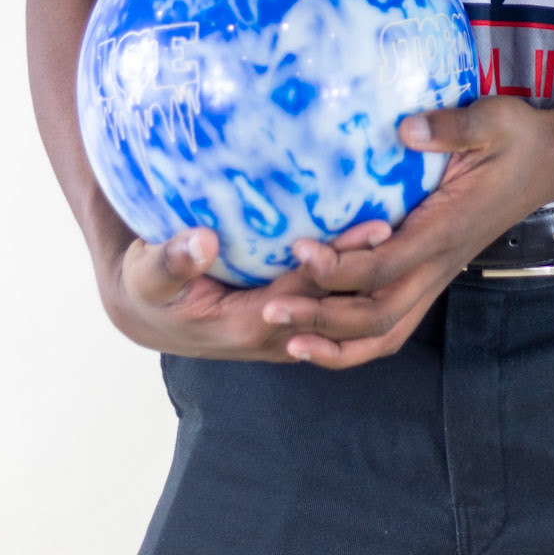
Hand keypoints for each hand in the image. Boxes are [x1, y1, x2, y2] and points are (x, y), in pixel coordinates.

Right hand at [98, 217, 394, 359]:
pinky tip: (372, 234)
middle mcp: (276, 336)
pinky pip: (326, 298)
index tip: (376, 227)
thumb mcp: (148, 275)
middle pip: (335, 300)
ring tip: (402, 222)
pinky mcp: (286, 317)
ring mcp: (285, 330)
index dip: (344, 262)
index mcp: (249, 328)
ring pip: (337, 303)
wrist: (146, 311)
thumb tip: (202, 242)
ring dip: (367, 271)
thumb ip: (172, 260)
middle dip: (370, 265)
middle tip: (407, 218)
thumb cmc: (148, 288)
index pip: (310, 294)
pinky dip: (350, 274)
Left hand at [260, 95, 553, 369]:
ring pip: (385, 334)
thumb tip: (406, 128)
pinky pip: (391, 325)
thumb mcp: (492, 121)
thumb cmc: (516, 139)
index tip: (298, 247)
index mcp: (445, 231)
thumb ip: (451, 127)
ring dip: (335, 344)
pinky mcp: (431, 276)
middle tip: (271, 306)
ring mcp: (436, 277)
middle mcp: (439, 266)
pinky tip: (317, 335)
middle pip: (376, 316)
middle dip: (322, 318)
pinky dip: (353, 342)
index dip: (338, 268)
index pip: (384, 267)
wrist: (547, 163)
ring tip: (285, 337)